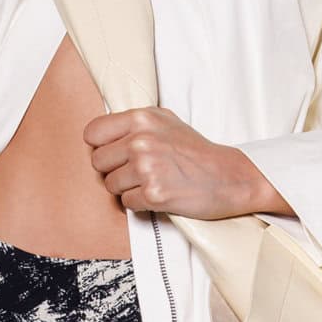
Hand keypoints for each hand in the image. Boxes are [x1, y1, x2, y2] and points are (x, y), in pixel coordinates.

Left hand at [82, 107, 290, 218]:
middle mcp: (141, 140)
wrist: (229, 176)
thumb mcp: (166, 122)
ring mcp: (146, 167)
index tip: (115, 154)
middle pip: (98, 162)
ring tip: (151, 182)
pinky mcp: (153, 193)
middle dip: (113, 170)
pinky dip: (140, 203)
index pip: (93, 133)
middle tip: (137, 172)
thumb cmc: (196, 152)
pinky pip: (126, 202)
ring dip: (127, 188)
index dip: (101, 147)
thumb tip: (101, 134)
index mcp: (141, 118)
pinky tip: (159, 195)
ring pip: (110, 185)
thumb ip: (134, 124)